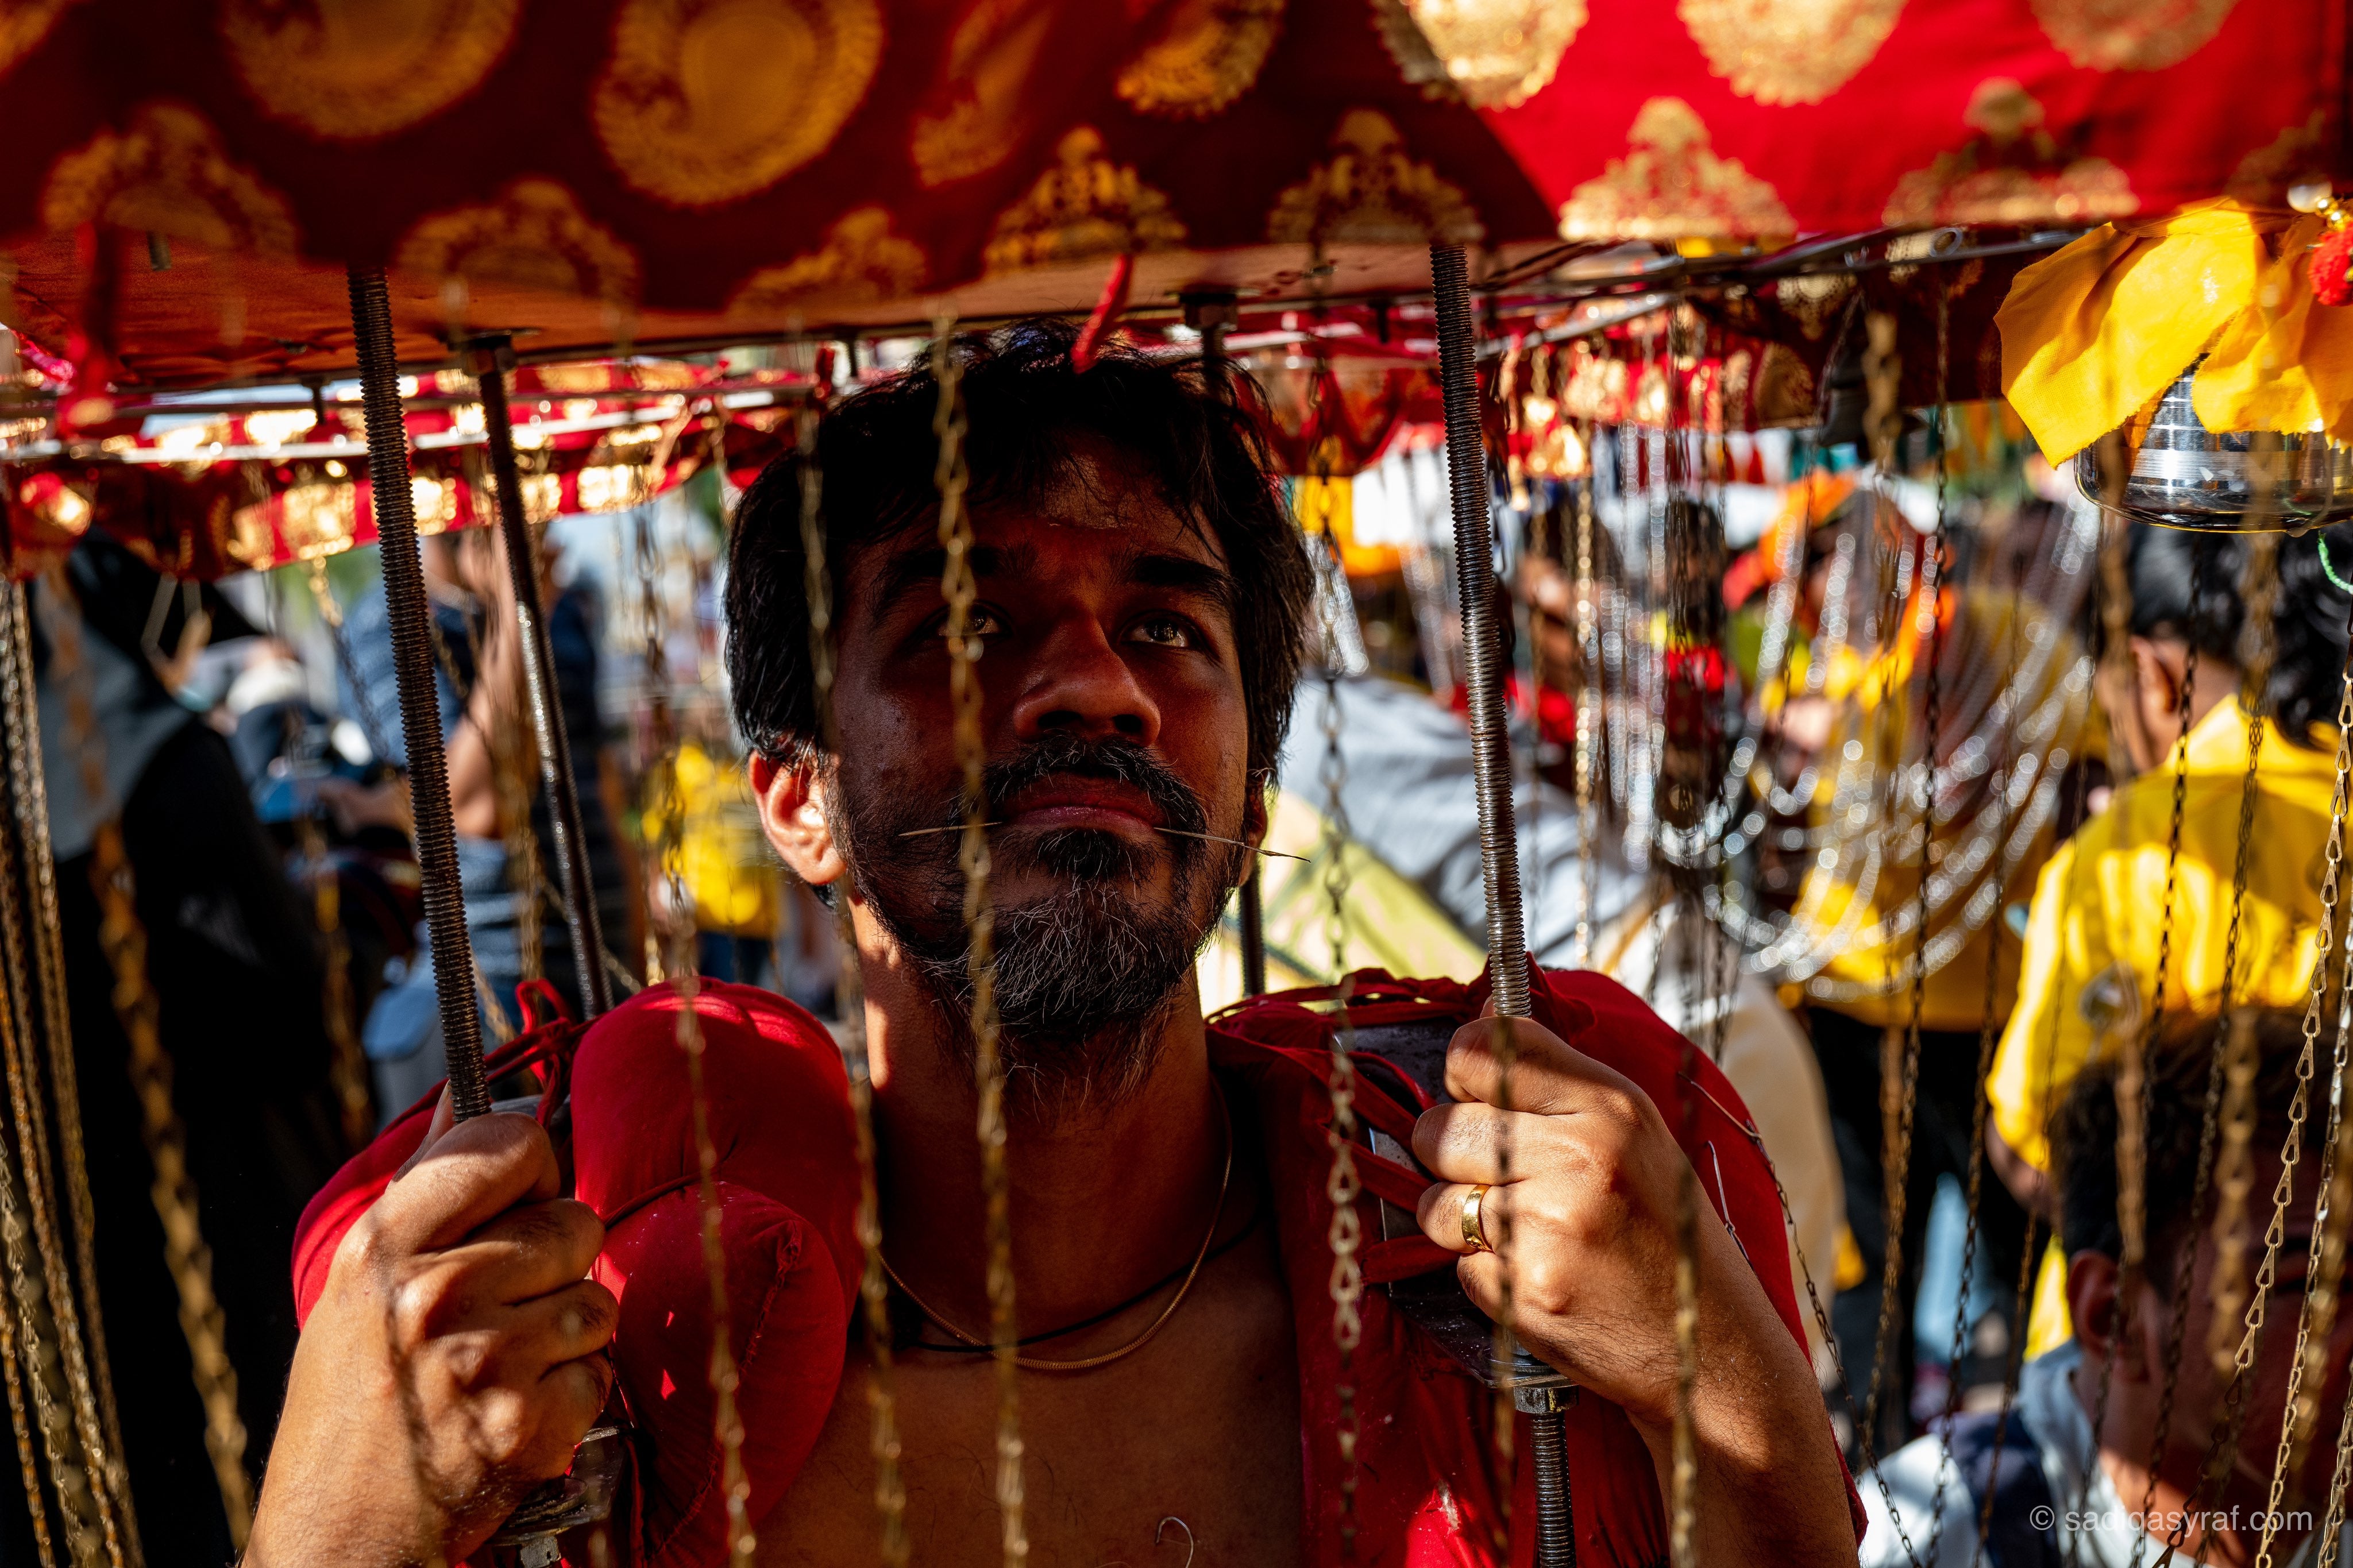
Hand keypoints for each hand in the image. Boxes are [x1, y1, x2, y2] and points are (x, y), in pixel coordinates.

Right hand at [247, 1103, 616, 1567]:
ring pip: (597, 1297)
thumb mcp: (357, 1286)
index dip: (531, 1165)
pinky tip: (516, 1409)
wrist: (341, 1536)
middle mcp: (436, 1294)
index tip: (519, 1194)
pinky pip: (599, 1371)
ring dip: (568, 1331)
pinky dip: (573, 1394)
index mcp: (386, 1247)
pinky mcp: (529, 1421)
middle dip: (556, 1259)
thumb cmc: (350, 1405)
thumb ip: (422, 1187)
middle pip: (574, 1219)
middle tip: (504, 1302)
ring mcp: (487, 1360)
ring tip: (505, 1362)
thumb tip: (466, 1092)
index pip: (510, 1141)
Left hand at [1412, 1011, 1854, 1561]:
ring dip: (1461, 1220)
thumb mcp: (1635, 1134)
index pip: (1478, 1051)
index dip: (1464, 1077)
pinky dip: (1484, 1272)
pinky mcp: (1524, 1290)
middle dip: (1452, 1157)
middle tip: (1504, 1179)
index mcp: (1609, 1107)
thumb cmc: (1665, 1232)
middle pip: (1438, 1128)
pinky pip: (1457, 1263)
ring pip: (1434, 1201)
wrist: (1710, 1351)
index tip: (1481, 1099)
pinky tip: (1537, 1275)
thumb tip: (1481, 1009)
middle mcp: (1578, 1159)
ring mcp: (1549, 1228)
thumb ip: (1555, 1075)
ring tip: (1524, 1231)